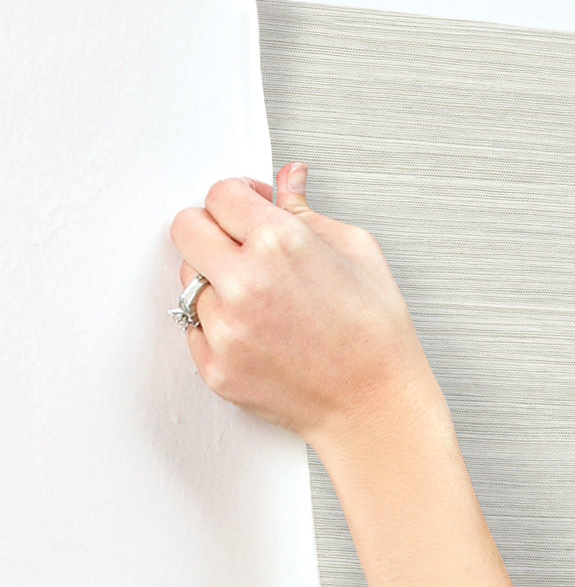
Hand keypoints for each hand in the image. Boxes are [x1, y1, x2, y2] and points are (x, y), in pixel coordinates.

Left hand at [169, 162, 443, 453]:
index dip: (238, 198)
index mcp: (280, 243)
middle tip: (241, 247)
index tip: (249, 209)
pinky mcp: (216, 367)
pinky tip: (260, 333)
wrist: (376, 406)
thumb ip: (308, 212)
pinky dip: (220, 326)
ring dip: (216, 283)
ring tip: (262, 302)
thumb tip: (288, 180)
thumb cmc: (377, 337)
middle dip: (212, 230)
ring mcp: (225, 328)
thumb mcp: (358, 253)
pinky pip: (195, 329)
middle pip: (186, 228)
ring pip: (189, 281)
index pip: (220, 194)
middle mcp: (245, 282)